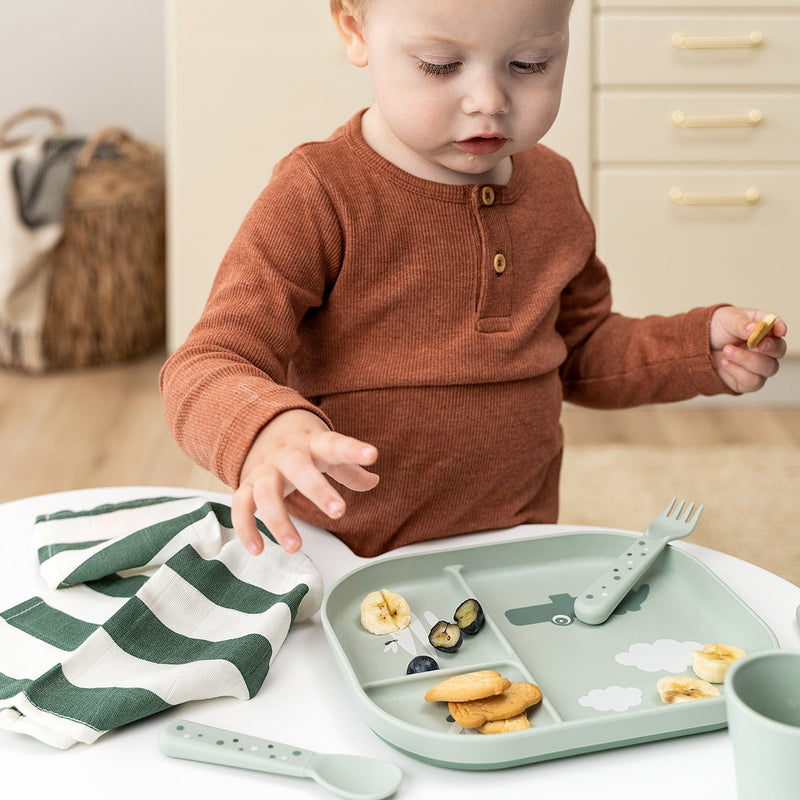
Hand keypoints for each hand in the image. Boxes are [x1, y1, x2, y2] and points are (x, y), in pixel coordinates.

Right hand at [231, 409, 378, 554]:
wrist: (261, 426)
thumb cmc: (302, 444)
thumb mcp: (326, 448)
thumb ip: (349, 469)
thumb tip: (374, 481)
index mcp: (313, 444)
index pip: (335, 444)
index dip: (353, 449)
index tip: (372, 454)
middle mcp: (287, 455)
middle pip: (300, 469)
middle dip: (319, 490)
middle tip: (339, 512)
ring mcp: (265, 470)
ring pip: (267, 494)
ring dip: (279, 522)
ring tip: (295, 548)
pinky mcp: (247, 485)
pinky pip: (241, 506)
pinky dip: (246, 528)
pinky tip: (258, 550)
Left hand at [709, 307, 786, 392]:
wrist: (699, 347)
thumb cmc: (718, 329)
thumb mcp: (726, 320)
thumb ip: (742, 324)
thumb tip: (755, 329)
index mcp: (764, 328)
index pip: (779, 328)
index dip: (780, 329)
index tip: (777, 330)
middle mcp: (765, 348)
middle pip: (779, 351)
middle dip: (769, 348)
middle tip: (754, 343)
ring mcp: (759, 366)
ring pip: (768, 368)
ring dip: (746, 360)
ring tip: (727, 350)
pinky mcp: (749, 381)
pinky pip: (753, 381)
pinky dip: (737, 372)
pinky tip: (725, 362)